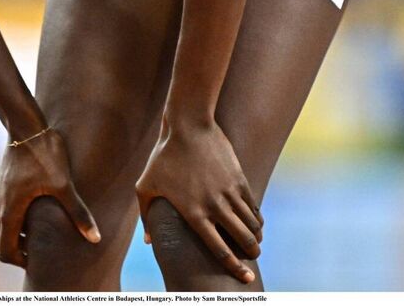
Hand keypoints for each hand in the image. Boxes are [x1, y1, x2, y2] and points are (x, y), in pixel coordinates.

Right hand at [0, 126, 100, 266]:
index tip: (39, 261)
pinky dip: (21, 216)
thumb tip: (95, 238)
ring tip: (47, 230)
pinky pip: (9, 208)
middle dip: (24, 249)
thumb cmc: (44, 154)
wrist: (26, 124)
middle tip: (47, 251)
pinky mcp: (5, 182)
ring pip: (7, 223)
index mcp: (10, 212)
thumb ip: (78, 212)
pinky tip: (42, 208)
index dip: (21, 262)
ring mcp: (0, 193)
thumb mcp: (63, 185)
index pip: (5, 252)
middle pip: (6, 240)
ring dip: (23, 232)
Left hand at [135, 118, 263, 283]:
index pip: (219, 250)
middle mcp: (215, 207)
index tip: (244, 277)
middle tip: (252, 258)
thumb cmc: (163, 156)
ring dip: (256, 235)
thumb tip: (149, 241)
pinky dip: (256, 217)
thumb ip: (147, 216)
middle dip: (251, 253)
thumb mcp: (146, 186)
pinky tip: (256, 222)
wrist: (188, 126)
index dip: (234, 267)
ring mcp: (229, 192)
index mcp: (193, 214)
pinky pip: (252, 205)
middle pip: (242, 239)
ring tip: (255, 242)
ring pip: (251, 223)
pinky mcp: (239, 179)